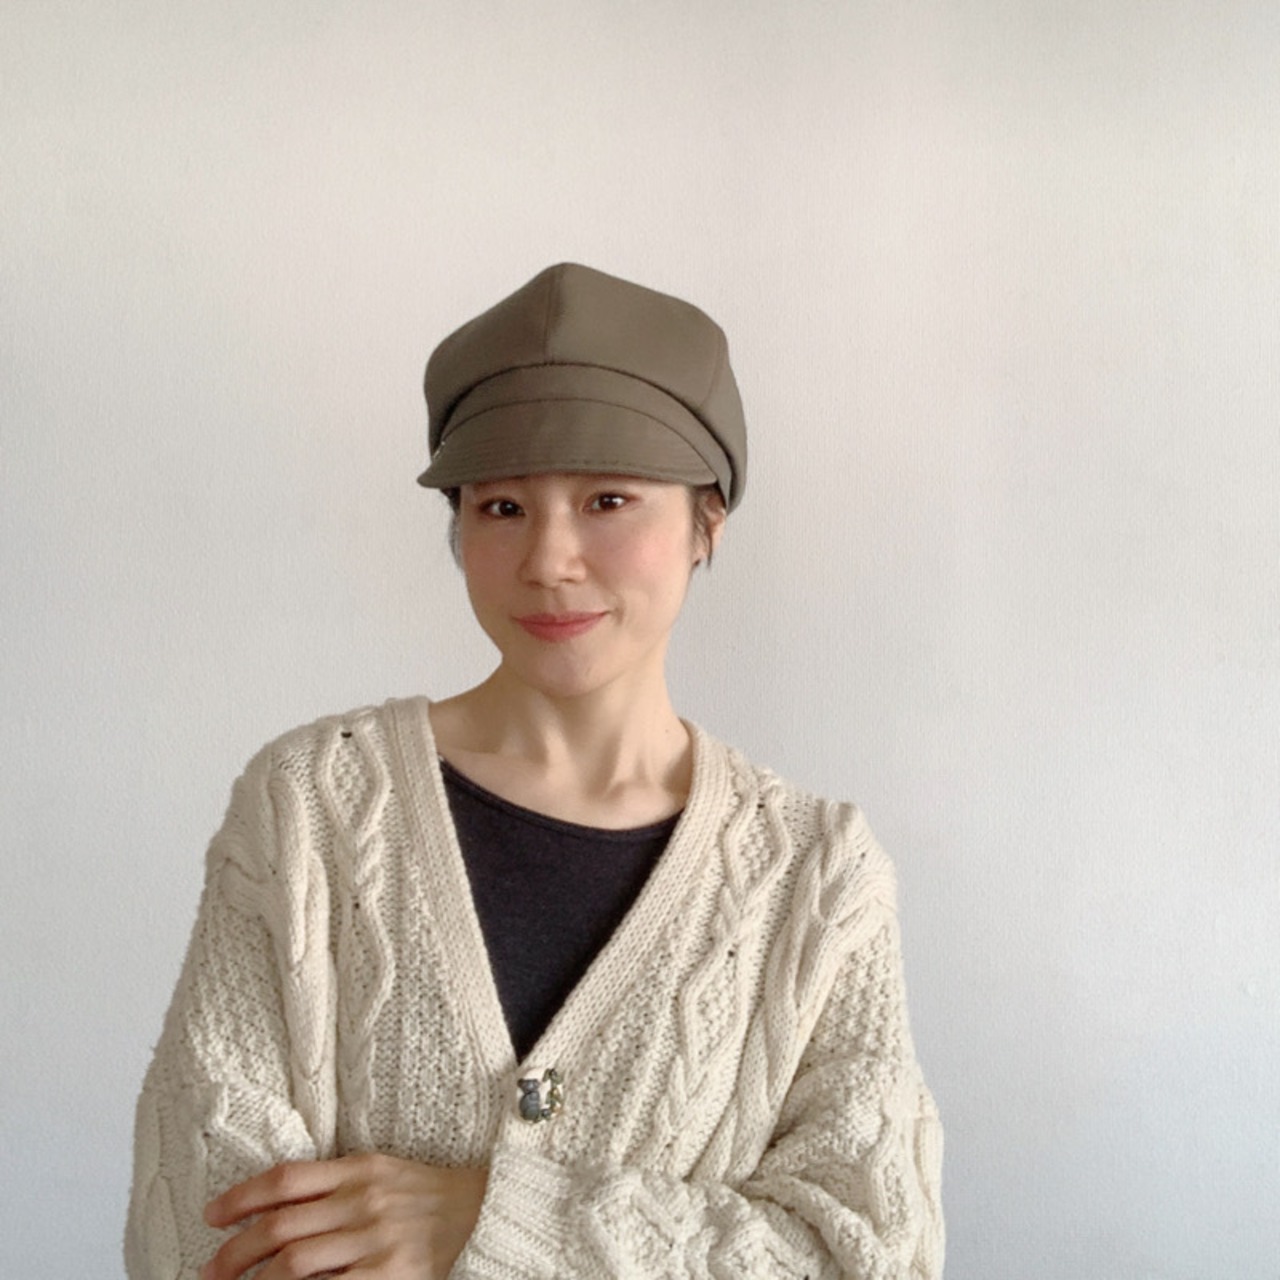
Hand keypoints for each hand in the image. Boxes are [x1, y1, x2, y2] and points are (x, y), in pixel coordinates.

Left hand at [201, 1153, 487, 1278]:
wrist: (488, 1212)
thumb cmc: (429, 1195)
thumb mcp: (383, 1173)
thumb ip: (336, 1183)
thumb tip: (274, 1208)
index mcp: (361, 1168)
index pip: (286, 1179)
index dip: (241, 1197)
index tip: (212, 1216)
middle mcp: (364, 1200)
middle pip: (280, 1225)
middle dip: (235, 1252)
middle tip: (211, 1270)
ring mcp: (377, 1240)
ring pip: (294, 1262)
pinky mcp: (390, 1275)